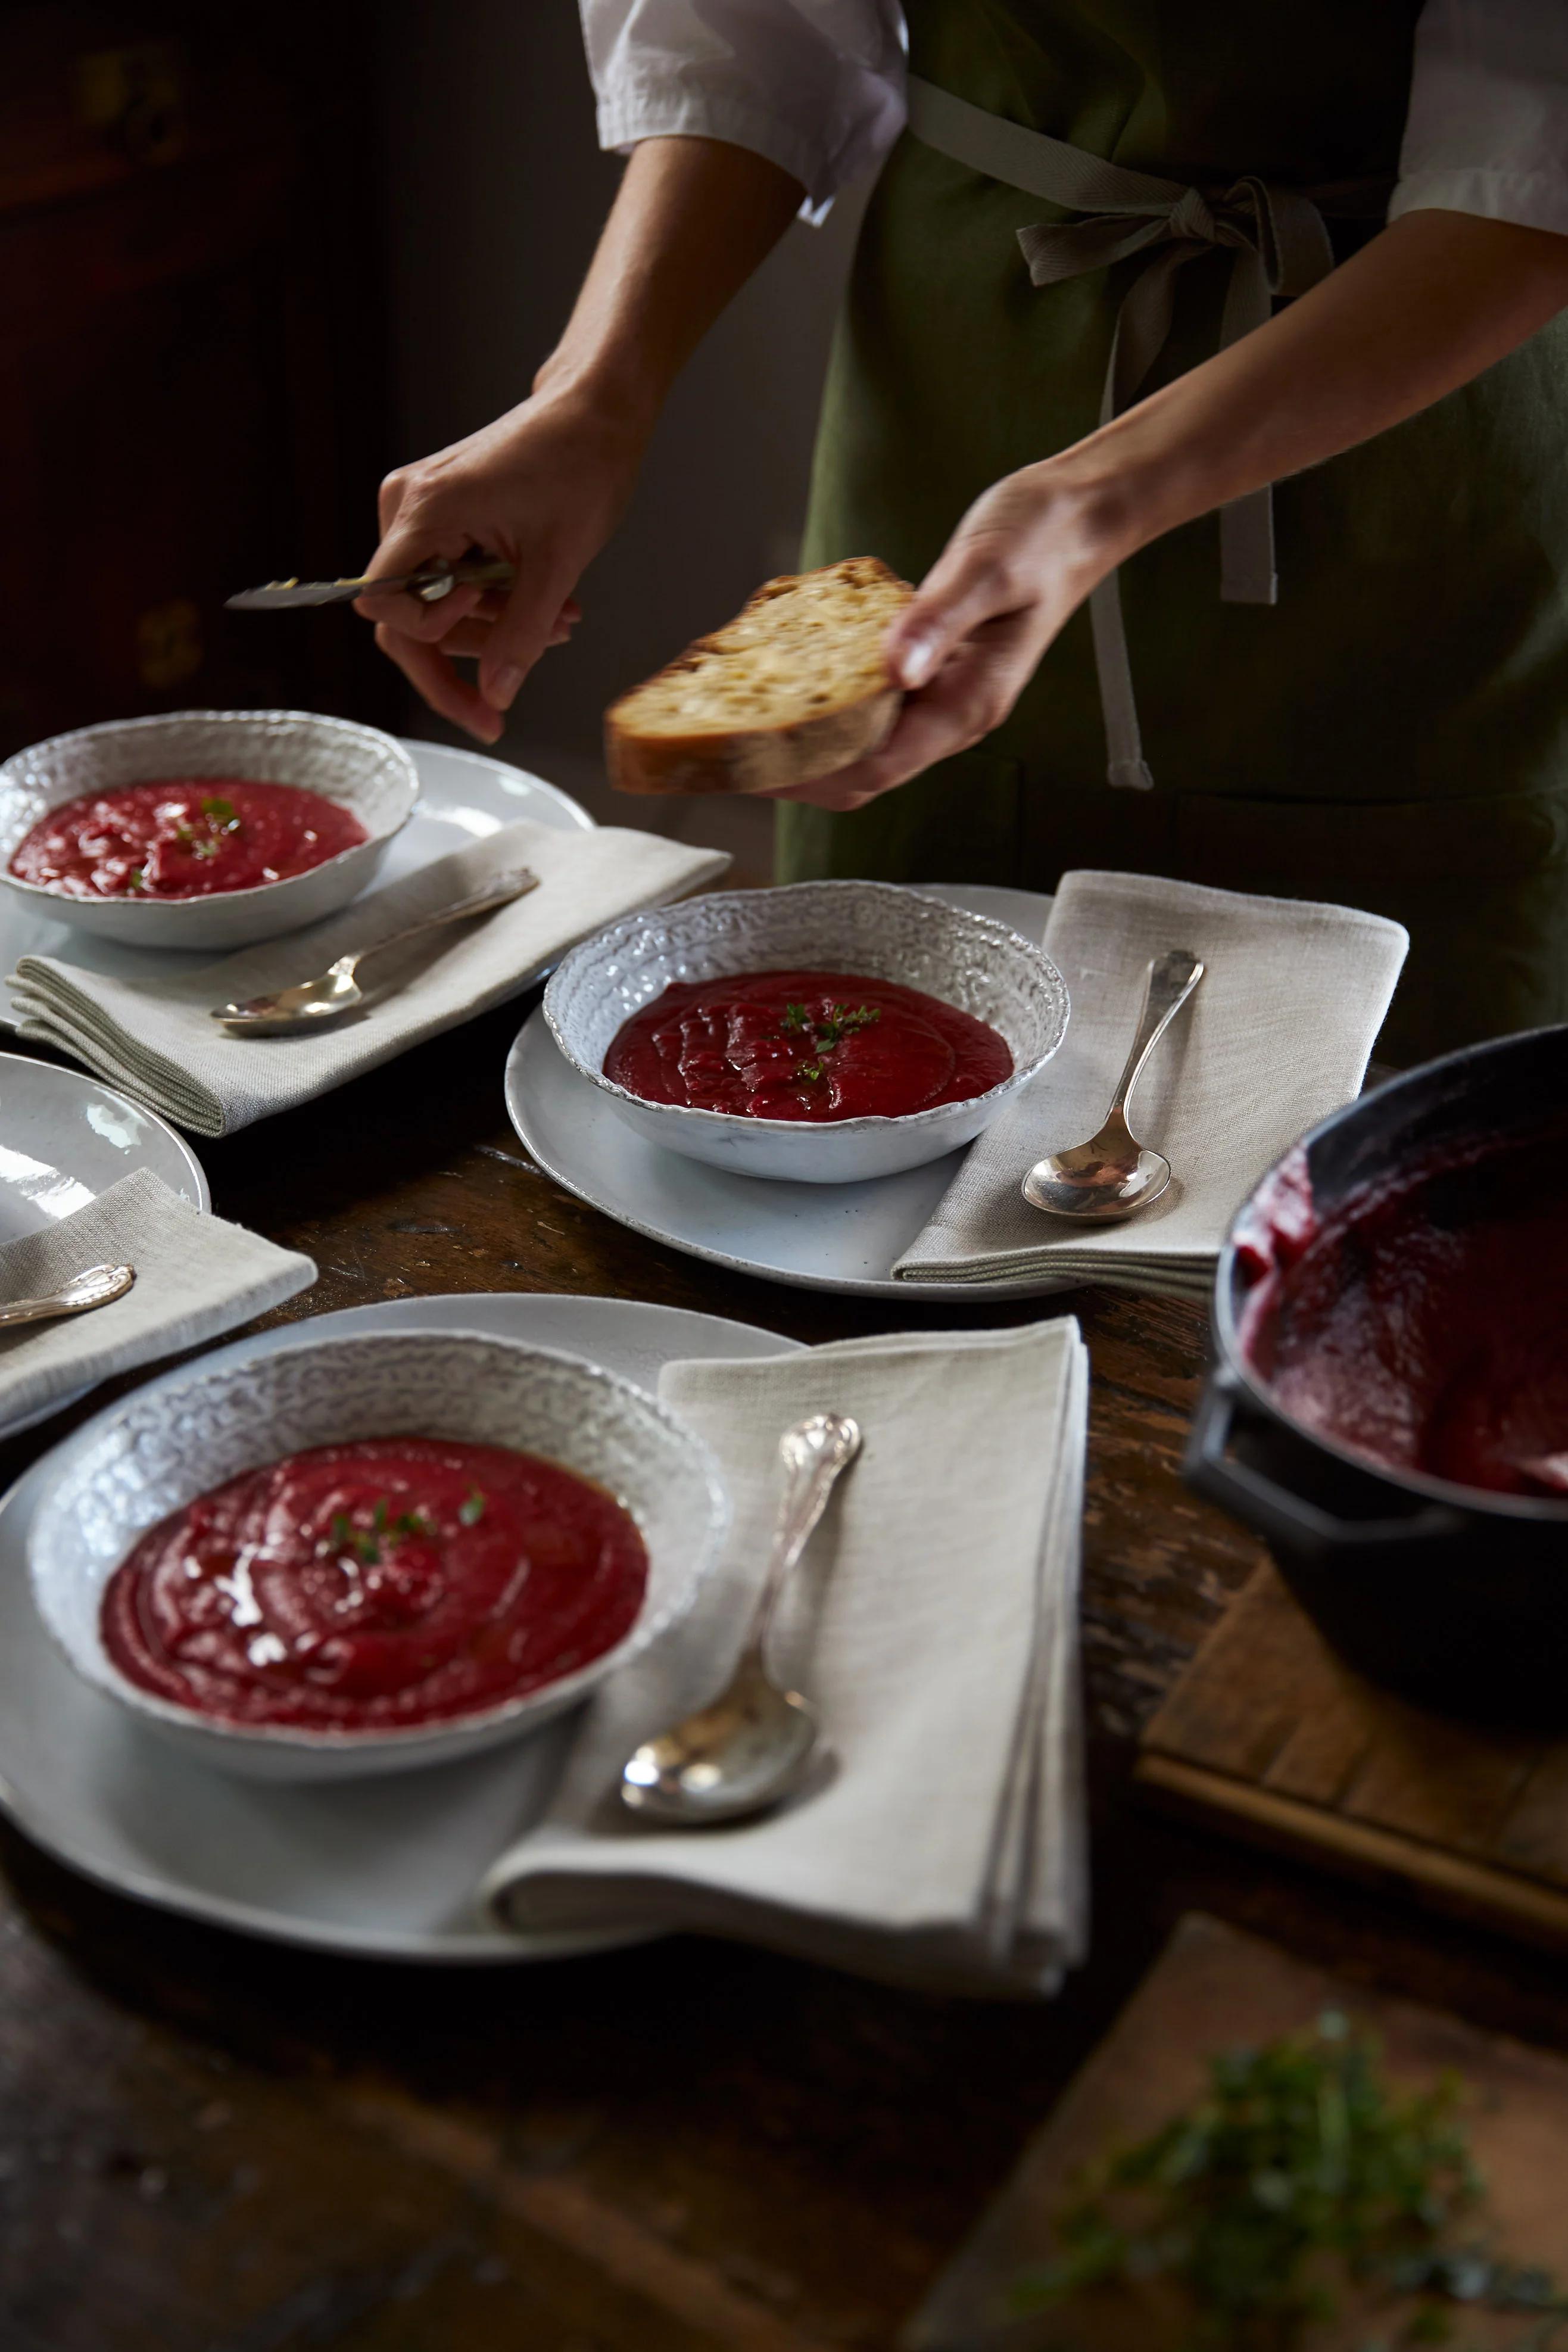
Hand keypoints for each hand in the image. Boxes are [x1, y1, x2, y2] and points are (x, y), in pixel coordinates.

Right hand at [353, 386, 648, 743]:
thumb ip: (521, 635)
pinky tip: (546, 603)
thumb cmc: (581, 465)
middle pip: (408, 616)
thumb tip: (495, 696)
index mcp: (425, 510)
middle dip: (471, 652)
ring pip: (435, 603)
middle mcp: (407, 506)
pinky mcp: (442, 513)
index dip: (434, 643)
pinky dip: (495, 603)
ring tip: (560, 622)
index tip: (495, 639)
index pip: (388, 608)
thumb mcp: (557, 564)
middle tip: (521, 678)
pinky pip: (451, 580)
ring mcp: (421, 509)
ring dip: (495, 627)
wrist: (595, 411)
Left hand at [762, 465, 1122, 811]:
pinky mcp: (929, 673)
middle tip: (726, 755)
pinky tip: (789, 682)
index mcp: (969, 703)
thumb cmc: (1042, 537)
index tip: (752, 766)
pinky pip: (871, 707)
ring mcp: (940, 697)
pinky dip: (827, 705)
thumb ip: (938, 620)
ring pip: (864, 745)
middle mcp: (952, 713)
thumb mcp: (986, 569)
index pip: (877, 766)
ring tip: (743, 725)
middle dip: (797, 773)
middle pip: (863, 772)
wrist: (1079, 516)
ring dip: (808, 742)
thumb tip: (893, 669)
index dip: (811, 774)